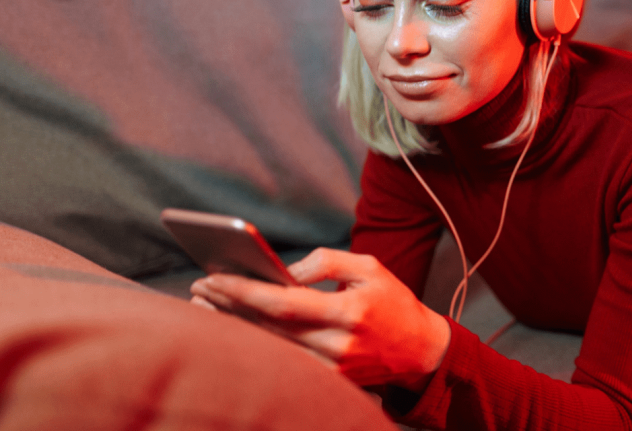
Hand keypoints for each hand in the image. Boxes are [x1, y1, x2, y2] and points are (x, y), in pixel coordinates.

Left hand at [189, 248, 450, 387]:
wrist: (420, 351)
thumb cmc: (393, 302)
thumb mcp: (369, 268)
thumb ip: (326, 262)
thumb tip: (282, 272)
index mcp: (349, 312)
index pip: (284, 303)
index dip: (244, 291)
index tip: (214, 277)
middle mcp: (337, 345)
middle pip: (268, 327)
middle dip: (229, 305)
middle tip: (200, 287)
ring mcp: (330, 368)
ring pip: (269, 346)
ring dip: (235, 325)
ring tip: (207, 305)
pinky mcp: (327, 381)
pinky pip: (282, 359)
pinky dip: (256, 341)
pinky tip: (235, 327)